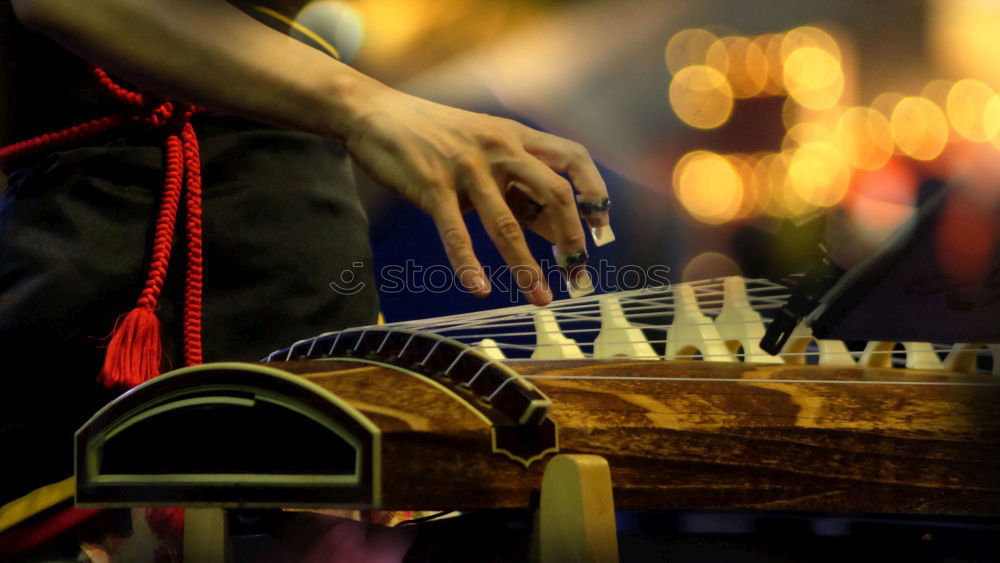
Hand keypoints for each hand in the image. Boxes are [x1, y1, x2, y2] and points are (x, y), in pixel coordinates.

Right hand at [344, 81, 609, 305]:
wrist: (375, 113)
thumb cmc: (434, 135)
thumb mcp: (484, 146)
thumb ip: (515, 180)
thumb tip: (550, 225)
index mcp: (516, 137)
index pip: (574, 158)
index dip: (595, 192)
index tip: (602, 229)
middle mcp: (499, 149)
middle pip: (554, 194)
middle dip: (572, 238)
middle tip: (578, 273)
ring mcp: (467, 167)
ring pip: (508, 225)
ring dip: (527, 268)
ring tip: (541, 299)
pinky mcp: (433, 186)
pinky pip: (456, 232)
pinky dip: (468, 264)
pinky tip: (479, 290)